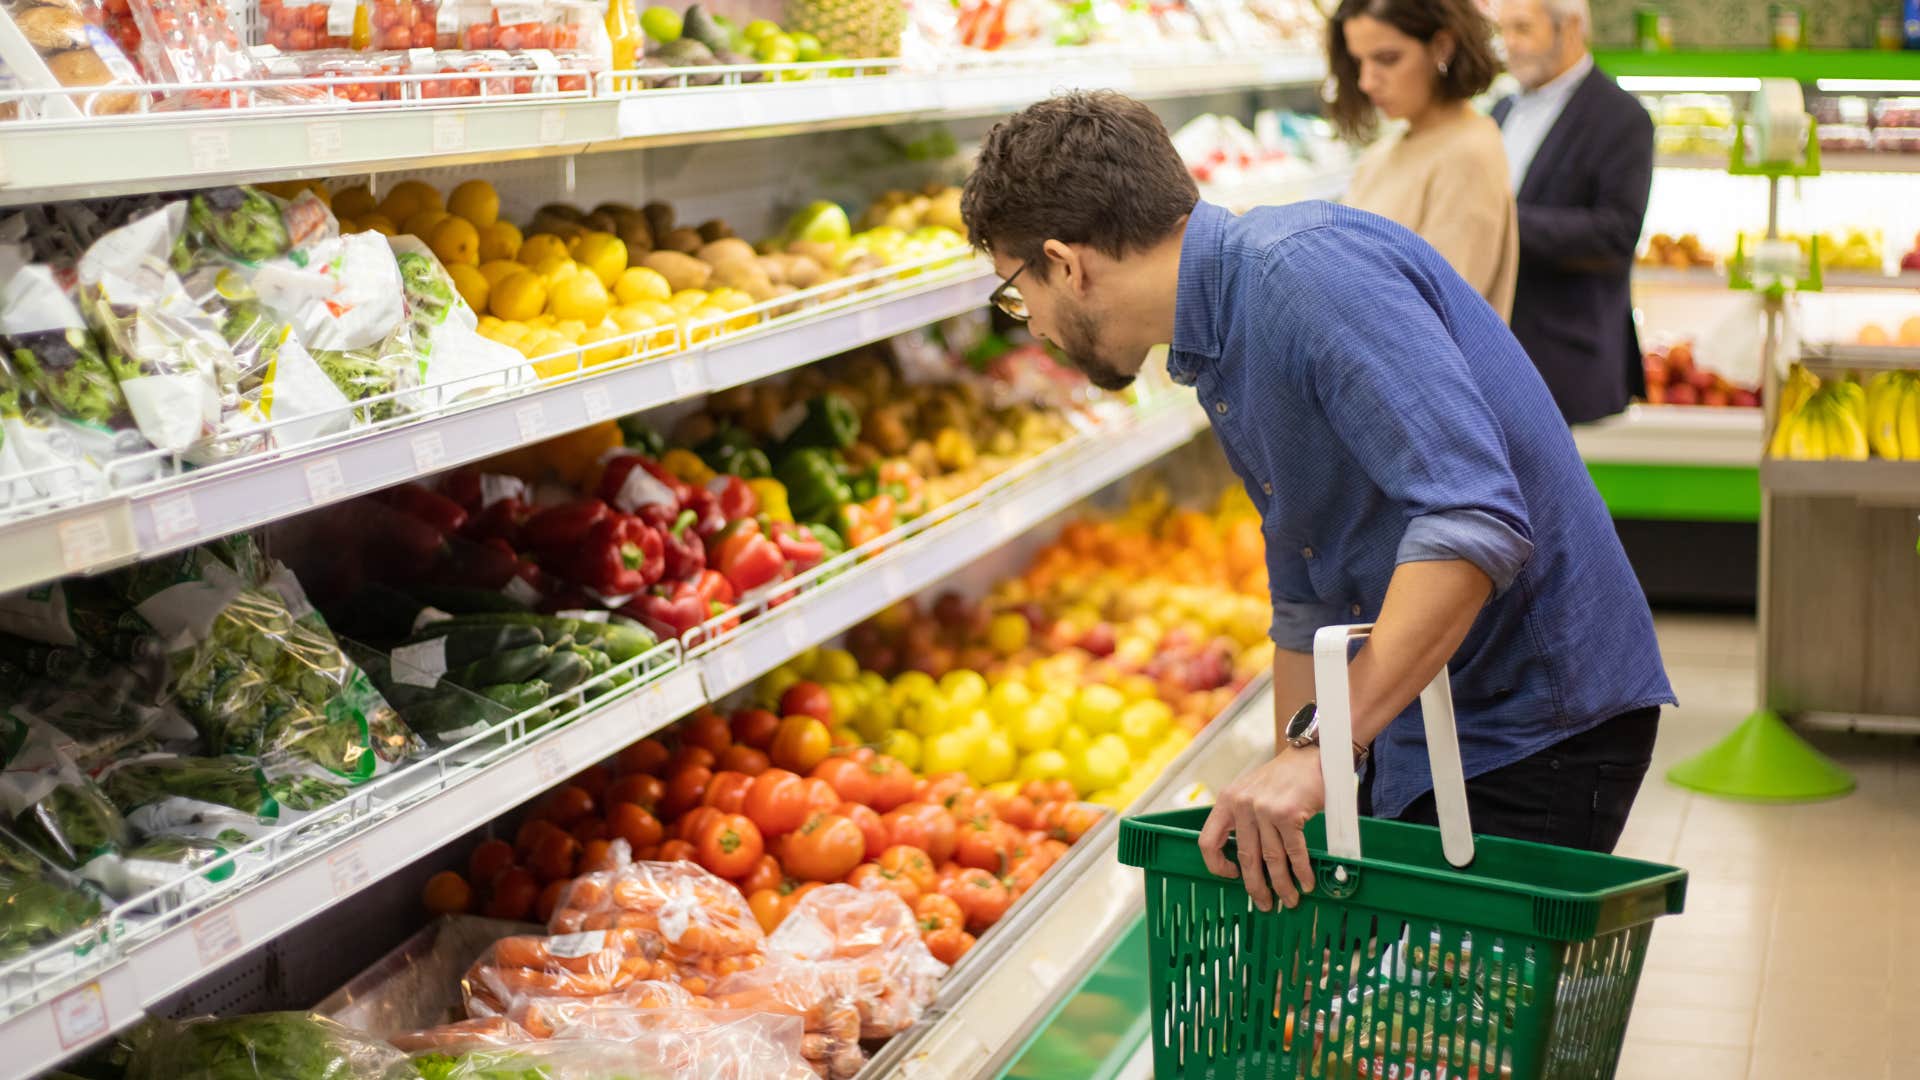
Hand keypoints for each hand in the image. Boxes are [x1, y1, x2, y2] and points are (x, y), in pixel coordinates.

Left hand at [1197, 746, 1324, 911]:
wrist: (1309, 756)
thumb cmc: (1281, 778)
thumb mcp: (1250, 792)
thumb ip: (1242, 819)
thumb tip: (1246, 862)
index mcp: (1226, 801)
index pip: (1208, 841)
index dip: (1216, 865)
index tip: (1231, 877)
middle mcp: (1241, 805)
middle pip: (1244, 858)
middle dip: (1255, 887)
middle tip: (1264, 904)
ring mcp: (1264, 809)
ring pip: (1271, 859)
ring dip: (1282, 885)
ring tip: (1289, 900)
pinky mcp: (1288, 813)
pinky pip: (1293, 851)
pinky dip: (1301, 871)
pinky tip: (1305, 883)